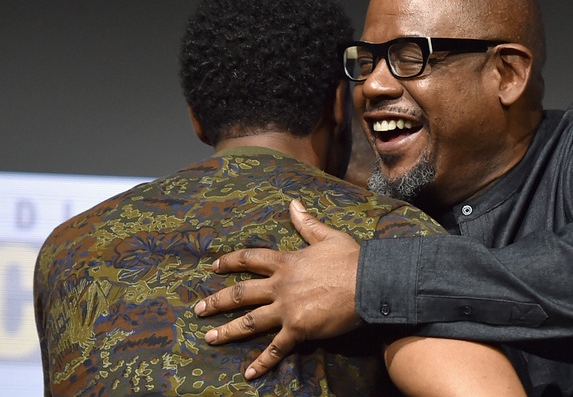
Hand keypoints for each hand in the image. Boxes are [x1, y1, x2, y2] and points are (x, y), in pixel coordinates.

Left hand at [194, 199, 362, 378]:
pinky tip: (248, 374)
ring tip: (209, 338)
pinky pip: (276, 348)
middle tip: (199, 309)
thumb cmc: (352, 259)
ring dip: (227, 331)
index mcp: (286, 261)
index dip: (230, 262)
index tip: (214, 266)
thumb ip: (307, 223)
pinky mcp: (298, 329)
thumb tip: (293, 203)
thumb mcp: (328, 236)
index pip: (250, 259)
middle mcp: (280, 285)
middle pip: (241, 293)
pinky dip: (262, 362)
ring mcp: (286, 309)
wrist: (368, 283)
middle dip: (217, 301)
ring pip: (249, 322)